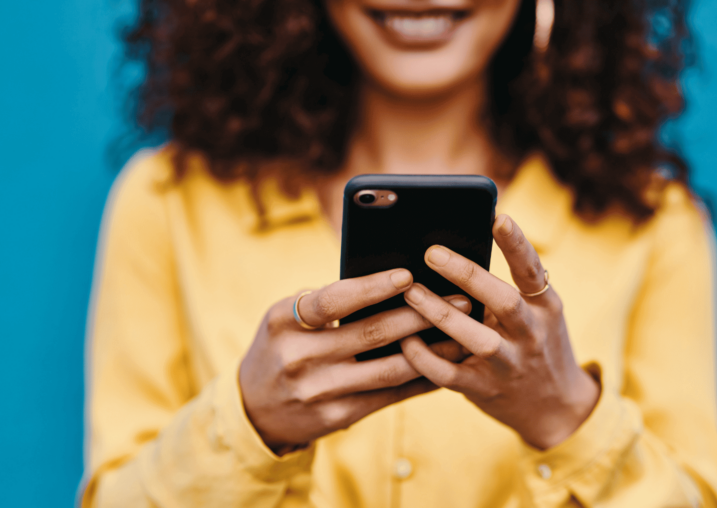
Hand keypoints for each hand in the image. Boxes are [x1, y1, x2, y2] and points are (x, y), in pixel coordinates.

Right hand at [239, 269, 470, 453]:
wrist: (254, 409)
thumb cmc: (281, 347)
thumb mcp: (285, 319)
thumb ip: (324, 302)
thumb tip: (391, 283)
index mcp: (283, 322)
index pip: (332, 300)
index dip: (372, 287)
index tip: (408, 274)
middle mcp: (299, 357)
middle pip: (371, 333)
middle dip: (421, 314)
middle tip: (459, 298)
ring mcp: (319, 391)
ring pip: (388, 368)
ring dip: (432, 350)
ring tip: (462, 332)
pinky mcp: (337, 416)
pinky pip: (388, 395)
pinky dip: (419, 379)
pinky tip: (444, 364)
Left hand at [399, 215, 600, 449]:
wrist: (556, 407)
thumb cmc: (535, 344)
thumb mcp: (537, 314)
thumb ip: (508, 288)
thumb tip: (458, 249)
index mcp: (545, 307)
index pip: (532, 270)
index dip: (516, 244)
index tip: (498, 217)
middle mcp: (531, 334)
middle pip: (502, 300)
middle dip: (467, 275)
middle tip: (431, 252)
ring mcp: (509, 364)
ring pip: (475, 338)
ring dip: (440, 314)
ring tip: (410, 291)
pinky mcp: (485, 390)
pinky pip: (450, 374)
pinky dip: (425, 358)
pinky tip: (405, 340)